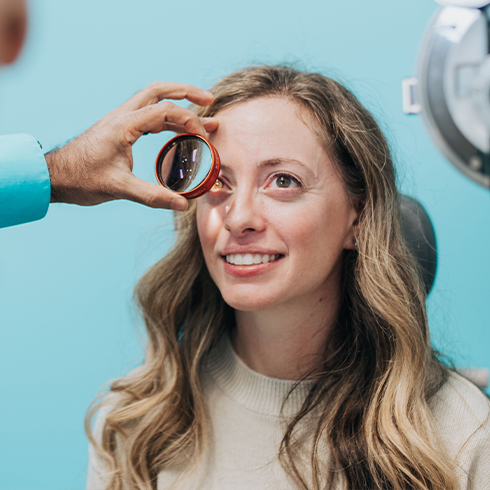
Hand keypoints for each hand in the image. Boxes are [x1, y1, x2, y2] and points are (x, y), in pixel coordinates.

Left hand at [45, 82, 217, 210]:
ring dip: (178, 106)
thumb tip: (182, 204)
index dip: (190, 122)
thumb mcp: (119, 188)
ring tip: (203, 115)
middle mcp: (123, 116)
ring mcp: (120, 121)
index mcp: (124, 124)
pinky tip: (176, 131)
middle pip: (159, 91)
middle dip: (186, 93)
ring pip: (154, 101)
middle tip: (208, 101)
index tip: (204, 140)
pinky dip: (166, 120)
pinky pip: (148, 117)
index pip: (165, 111)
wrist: (55, 176)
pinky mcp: (119, 130)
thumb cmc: (81, 179)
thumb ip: (153, 195)